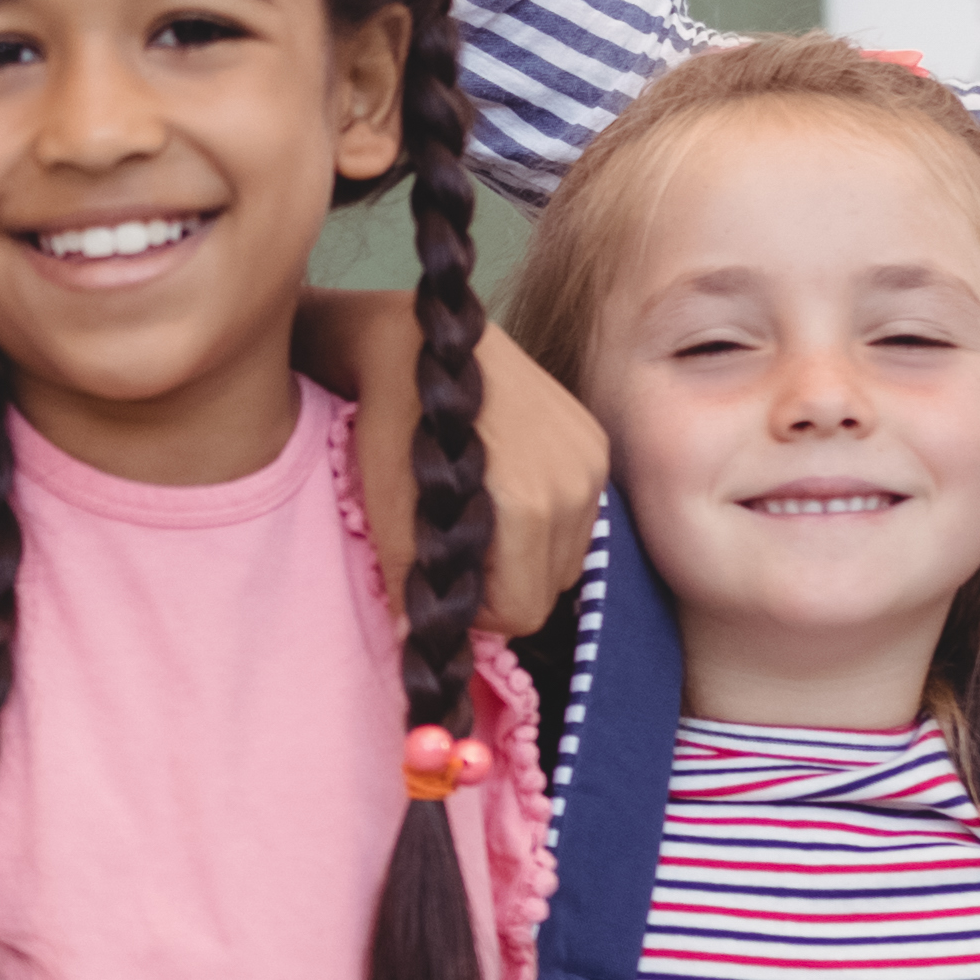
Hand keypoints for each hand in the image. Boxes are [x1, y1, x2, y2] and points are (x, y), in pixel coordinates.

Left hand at [309, 294, 600, 639]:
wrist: (416, 339)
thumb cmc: (390, 425)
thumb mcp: (385, 511)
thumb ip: (411, 583)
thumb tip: (419, 641)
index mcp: (527, 508)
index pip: (521, 614)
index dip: (476, 612)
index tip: (443, 579)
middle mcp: (574, 485)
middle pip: (549, 589)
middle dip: (502, 583)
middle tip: (455, 548)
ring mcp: (591, 460)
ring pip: (567, 557)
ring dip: (526, 553)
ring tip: (478, 513)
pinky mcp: (594, 440)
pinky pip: (580, 517)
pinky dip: (545, 519)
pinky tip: (505, 486)